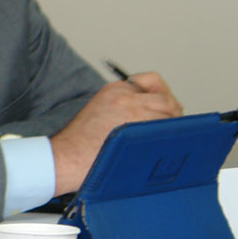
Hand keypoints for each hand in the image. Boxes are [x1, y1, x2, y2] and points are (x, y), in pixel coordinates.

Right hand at [50, 72, 182, 195]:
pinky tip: (160, 148)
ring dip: (170, 129)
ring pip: (170, 116)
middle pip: (167, 100)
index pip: (154, 82)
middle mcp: (127, 96)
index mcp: (116, 88)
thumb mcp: (98, 110)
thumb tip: (156, 114)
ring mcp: (134, 111)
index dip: (163, 96)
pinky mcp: (138, 129)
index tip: (161, 109)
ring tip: (161, 142)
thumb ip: (124, 105)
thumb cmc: (79, 142)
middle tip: (168, 129)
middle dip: (172, 113)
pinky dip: (167, 139)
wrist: (65, 156)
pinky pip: (165, 131)